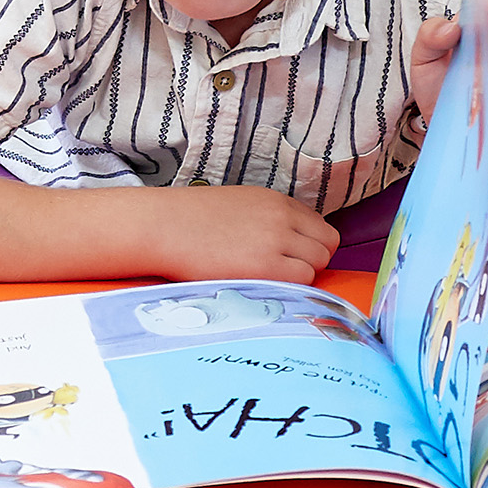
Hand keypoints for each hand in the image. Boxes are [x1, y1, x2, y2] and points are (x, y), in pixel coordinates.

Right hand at [147, 186, 341, 285]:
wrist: (161, 225)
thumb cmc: (189, 220)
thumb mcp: (238, 206)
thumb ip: (269, 219)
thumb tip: (289, 244)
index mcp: (275, 201)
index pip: (320, 228)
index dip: (308, 246)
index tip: (289, 257)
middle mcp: (282, 217)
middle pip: (326, 246)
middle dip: (309, 262)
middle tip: (279, 272)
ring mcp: (276, 240)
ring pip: (317, 264)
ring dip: (299, 275)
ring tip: (267, 278)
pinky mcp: (266, 266)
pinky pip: (302, 280)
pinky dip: (289, 286)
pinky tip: (261, 284)